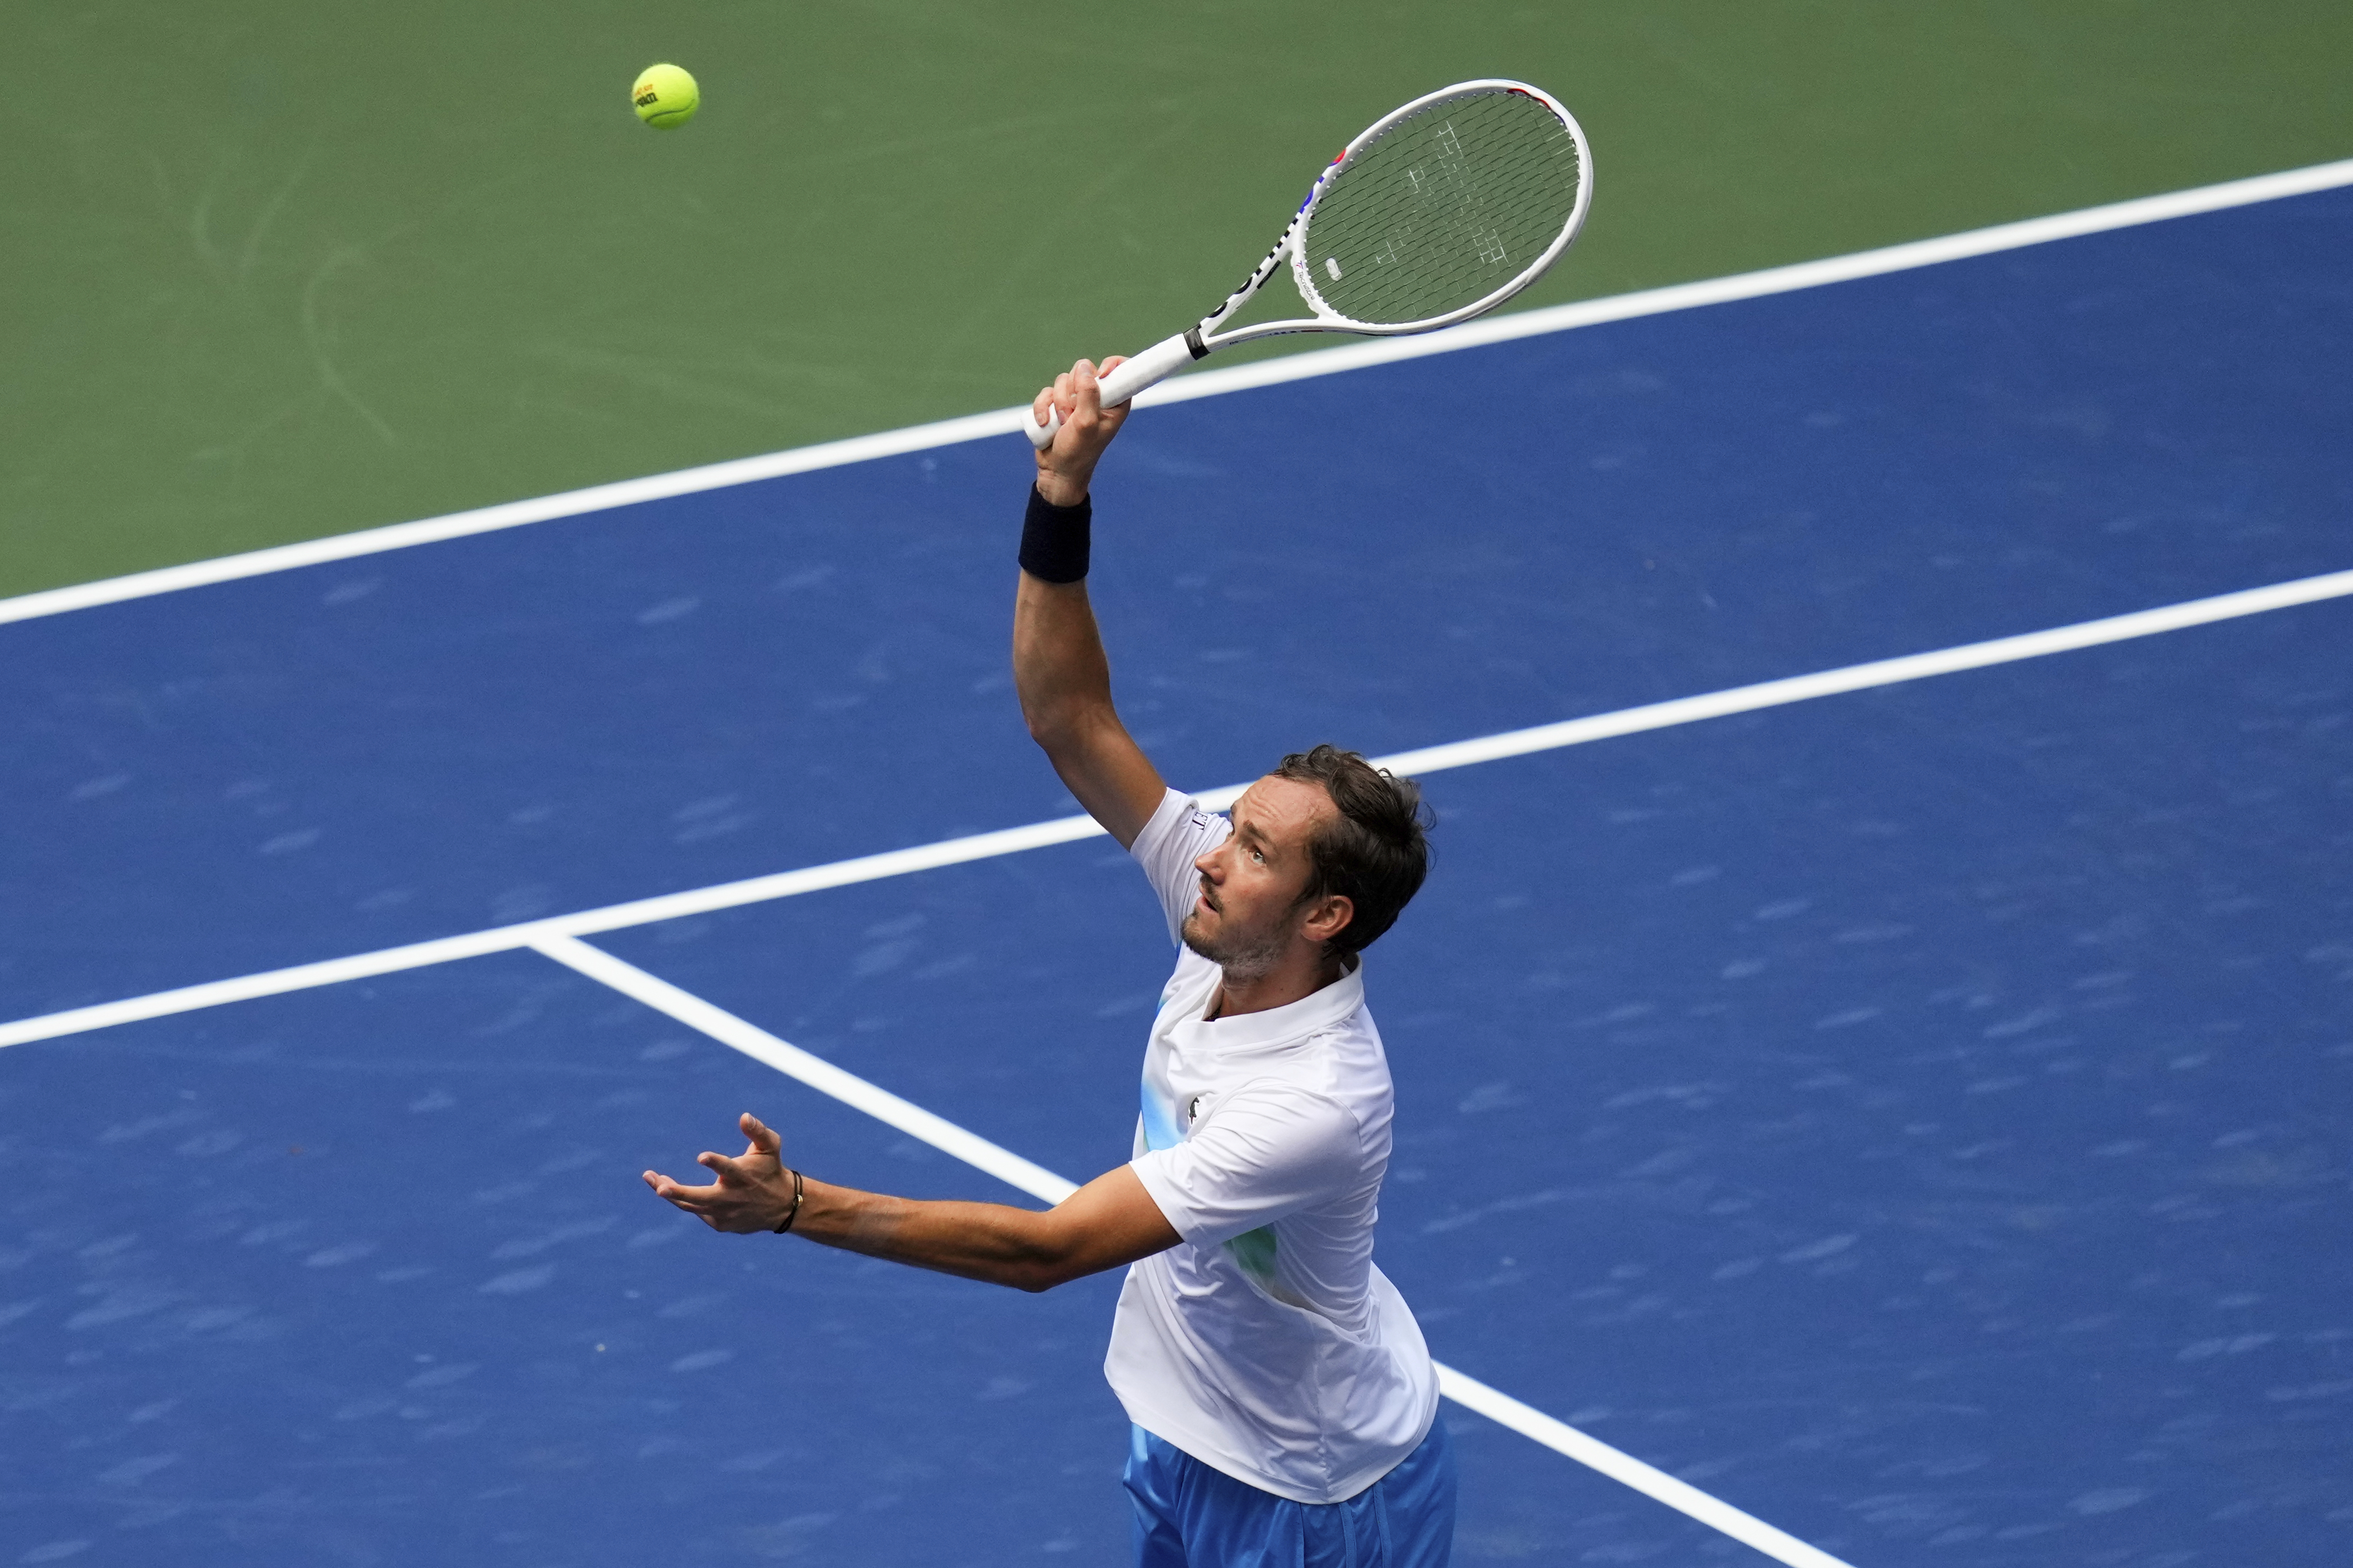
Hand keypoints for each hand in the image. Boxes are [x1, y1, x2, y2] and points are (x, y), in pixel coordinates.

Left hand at [643, 1112, 796, 1233]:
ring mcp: (725, 1214)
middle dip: (680, 1193)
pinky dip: (683, 1200)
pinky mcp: (720, 1224)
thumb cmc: (770, 1169)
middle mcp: (733, 1197)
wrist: (782, 1207)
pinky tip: (670, 1189)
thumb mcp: (770, 1147)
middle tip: (659, 1187)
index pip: (729, 1169)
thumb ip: (757, 1131)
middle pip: (702, 1198)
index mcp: (744, 1175)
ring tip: (650, 1178)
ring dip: (671, 1193)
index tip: (701, 1156)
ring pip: (691, 1206)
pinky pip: (697, 1211)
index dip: (716, 1163)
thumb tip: (743, 1116)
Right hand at [1032, 355, 1130, 506]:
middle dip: (1073, 392)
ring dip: (1057, 403)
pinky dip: (1043, 407)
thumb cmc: (1078, 452)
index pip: (1120, 370)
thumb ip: (1088, 393)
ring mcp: (1076, 400)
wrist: (1057, 471)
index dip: (1111, 365)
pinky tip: (1044, 423)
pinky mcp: (1057, 404)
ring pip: (1062, 381)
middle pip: (1084, 371)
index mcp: (1115, 402)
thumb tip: (1085, 367)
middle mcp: (1097, 398)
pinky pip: (1047, 392)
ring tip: (1061, 424)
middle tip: (1074, 415)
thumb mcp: (1086, 423)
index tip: (1101, 375)